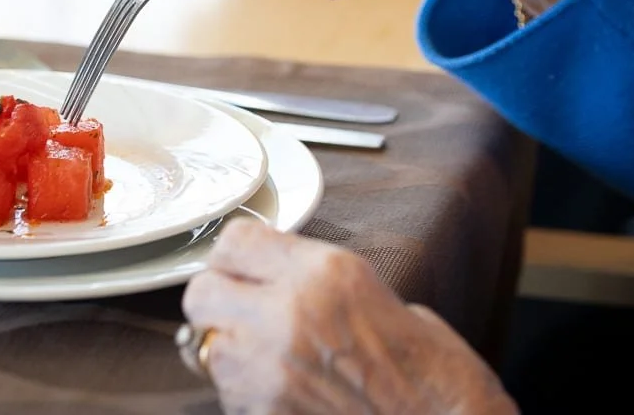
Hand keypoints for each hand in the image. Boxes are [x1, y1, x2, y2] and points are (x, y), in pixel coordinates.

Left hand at [182, 219, 516, 414]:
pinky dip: (242, 390)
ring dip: (226, 347)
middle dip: (218, 302)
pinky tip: (279, 390)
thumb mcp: (381, 296)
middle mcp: (288, 317)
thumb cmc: (432, 373)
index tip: (246, 267)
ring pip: (204, 347)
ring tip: (264, 354)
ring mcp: (270, 373)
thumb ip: (316, 279)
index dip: (236, 256)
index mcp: (325, 274)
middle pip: (201, 293)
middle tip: (245, 311)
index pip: (234, 241)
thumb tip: (272, 278)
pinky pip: (226, 393)